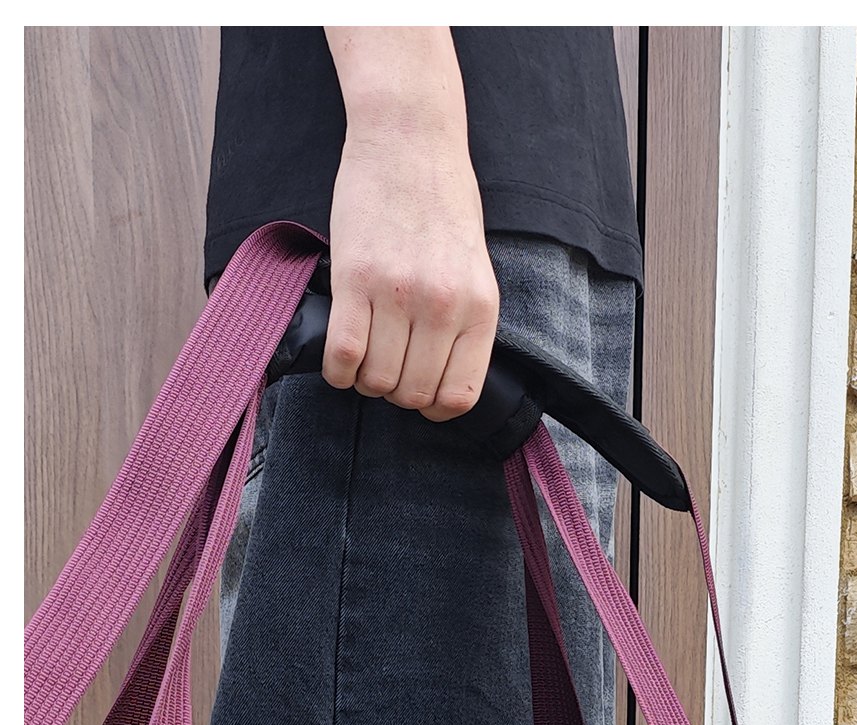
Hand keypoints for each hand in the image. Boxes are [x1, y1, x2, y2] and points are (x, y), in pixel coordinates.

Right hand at [321, 30, 498, 420]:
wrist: (410, 143)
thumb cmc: (443, 205)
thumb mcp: (475, 270)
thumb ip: (466, 322)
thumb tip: (444, 376)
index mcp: (479, 310)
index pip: (460, 396)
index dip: (437, 408)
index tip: (423, 396)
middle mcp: (442, 308)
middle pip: (414, 393)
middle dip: (397, 393)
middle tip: (387, 370)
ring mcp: (398, 294)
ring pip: (378, 379)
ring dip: (365, 381)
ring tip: (364, 359)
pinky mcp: (354, 278)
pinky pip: (343, 352)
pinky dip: (337, 369)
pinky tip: (339, 361)